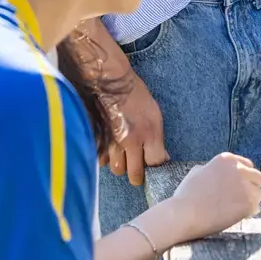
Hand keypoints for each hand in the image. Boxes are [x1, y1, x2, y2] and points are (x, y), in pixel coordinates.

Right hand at [107, 61, 167, 186]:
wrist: (111, 84)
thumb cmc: (136, 96)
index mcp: (149, 133)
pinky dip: (107, 159)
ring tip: (125, 158)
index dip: (155, 166)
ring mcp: (113, 143)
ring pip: (117, 169)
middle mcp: (131, 141)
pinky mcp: (99, 141)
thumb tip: (161, 157)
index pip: (155, 163)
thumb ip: (157, 138)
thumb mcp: (155, 114)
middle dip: (138, 176)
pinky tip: (111, 151)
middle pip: (134, 174)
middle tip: (139, 171)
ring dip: (122, 166)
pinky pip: (102, 160)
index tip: (154, 164)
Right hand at [162, 152, 260, 242]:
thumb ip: (212, 168)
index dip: (244, 177)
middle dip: (251, 187)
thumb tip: (220, 172)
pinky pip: (256, 207)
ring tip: (236, 209)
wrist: (184, 214)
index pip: (247, 165)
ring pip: (258, 193)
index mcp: (226, 159)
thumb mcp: (197, 172)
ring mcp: (245, 186)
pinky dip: (249, 213)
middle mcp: (239, 169)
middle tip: (241, 198)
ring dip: (250, 201)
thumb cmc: (186, 195)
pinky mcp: (248, 202)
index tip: (239, 186)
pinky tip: (238, 215)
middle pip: (257, 177)